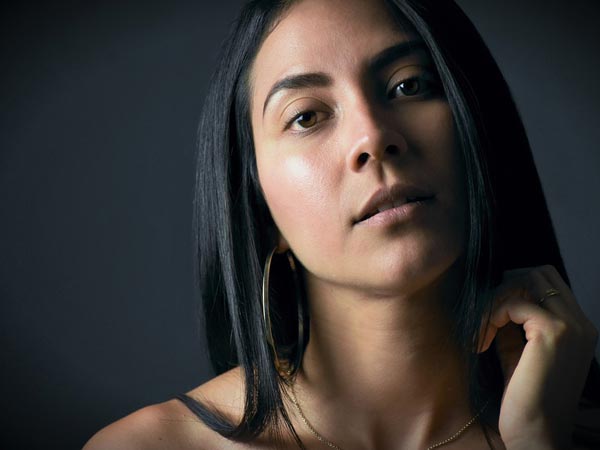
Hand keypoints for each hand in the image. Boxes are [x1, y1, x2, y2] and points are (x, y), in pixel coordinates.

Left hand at [477, 265, 597, 448]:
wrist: (536, 433)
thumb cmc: (524, 399)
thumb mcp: (518, 352)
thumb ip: (513, 325)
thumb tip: (495, 299)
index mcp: (578, 328)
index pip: (547, 282)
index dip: (514, 288)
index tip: (491, 314)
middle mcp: (581, 323)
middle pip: (539, 272)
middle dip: (505, 287)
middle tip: (486, 316)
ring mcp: (571, 326)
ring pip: (525, 280)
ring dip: (494, 302)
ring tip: (479, 334)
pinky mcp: (554, 332)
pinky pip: (514, 303)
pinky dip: (490, 316)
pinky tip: (481, 342)